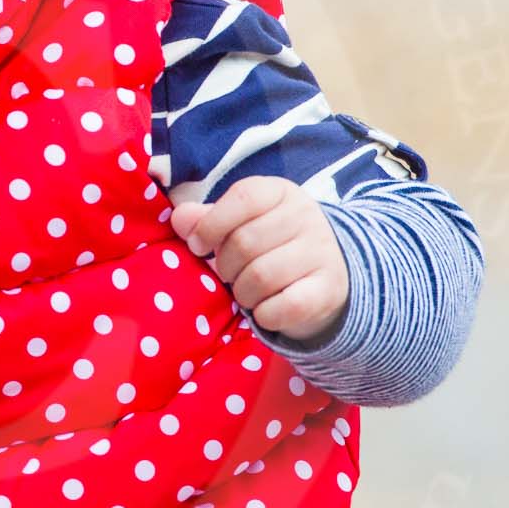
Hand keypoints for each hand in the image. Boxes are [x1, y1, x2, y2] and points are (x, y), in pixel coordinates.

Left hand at [170, 177, 349, 341]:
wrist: (326, 274)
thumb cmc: (269, 244)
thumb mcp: (240, 223)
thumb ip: (207, 220)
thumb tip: (180, 219)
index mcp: (280, 192)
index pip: (243, 197)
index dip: (211, 224)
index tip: (198, 246)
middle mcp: (307, 216)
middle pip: (245, 242)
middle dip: (225, 267)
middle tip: (229, 275)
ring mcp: (322, 252)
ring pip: (261, 277)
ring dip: (243, 293)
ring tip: (247, 292)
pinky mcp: (328, 288)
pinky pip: (284, 306)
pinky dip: (265, 314)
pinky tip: (265, 309)